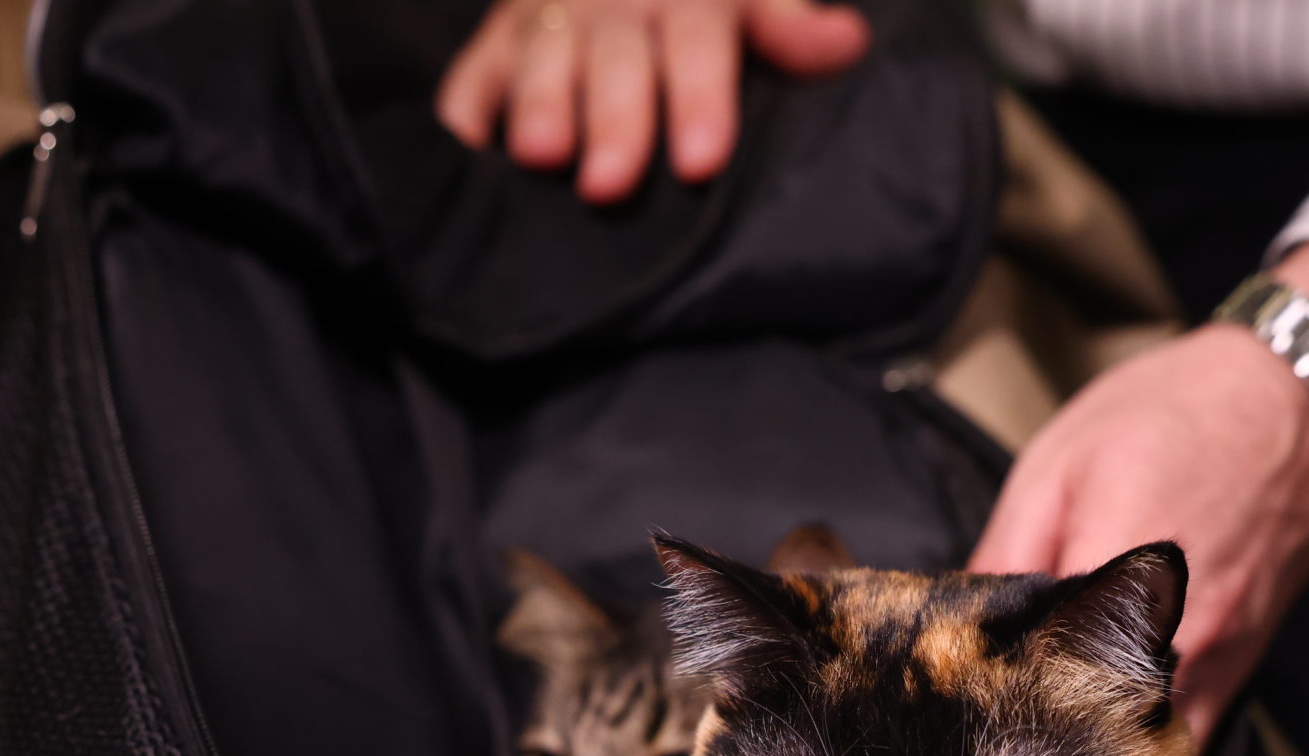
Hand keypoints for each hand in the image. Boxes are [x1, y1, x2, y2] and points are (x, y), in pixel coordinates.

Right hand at [436, 0, 870, 205]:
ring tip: (539, 155)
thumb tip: (845, 42)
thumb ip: (789, 28)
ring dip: (537, 108)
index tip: (701, 161)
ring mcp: (547, 27)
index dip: (700, 104)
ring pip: (540, 67)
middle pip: (616, 69)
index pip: (700, 51)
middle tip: (610, 184)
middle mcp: (612, 12)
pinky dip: (462, 119)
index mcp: (690, 4)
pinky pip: (469, 83)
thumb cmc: (693, 1)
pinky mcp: (493, 46)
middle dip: (612, 123)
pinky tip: (463, 156)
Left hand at [970, 242, 1308, 745]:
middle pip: (1089, 722)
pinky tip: (1110, 714)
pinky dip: (1144, 735)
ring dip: (1094, 740)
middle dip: (1040, 728)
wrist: (1289, 399)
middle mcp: (1177, 629)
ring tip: (1052, 716)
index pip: (1036, 670)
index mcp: (1117, 570)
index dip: (995, 691)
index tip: (968, 693)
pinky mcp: (1244, 667)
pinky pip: (1186, 731)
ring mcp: (1217, 657)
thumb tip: (959, 624)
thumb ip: (1006, 550)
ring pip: (1140, 739)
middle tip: (1000, 715)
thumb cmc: (1169, 414)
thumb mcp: (1060, 462)